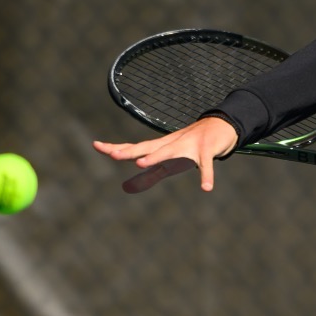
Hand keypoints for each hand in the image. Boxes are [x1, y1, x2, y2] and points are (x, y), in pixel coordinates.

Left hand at [92, 116, 239, 193]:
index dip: (116, 148)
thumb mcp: (167, 165)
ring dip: (156, 157)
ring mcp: (188, 146)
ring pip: (170, 151)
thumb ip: (147, 178)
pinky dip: (206, 175)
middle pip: (146, 147)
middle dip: (130, 151)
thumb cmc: (189, 148)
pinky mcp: (205, 150)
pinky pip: (206, 164)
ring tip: (141, 164)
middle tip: (113, 154)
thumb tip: (126, 188)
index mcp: (159, 148)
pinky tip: (206, 187)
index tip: (96, 145)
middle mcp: (170, 144)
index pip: (134, 148)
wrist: (219, 127)